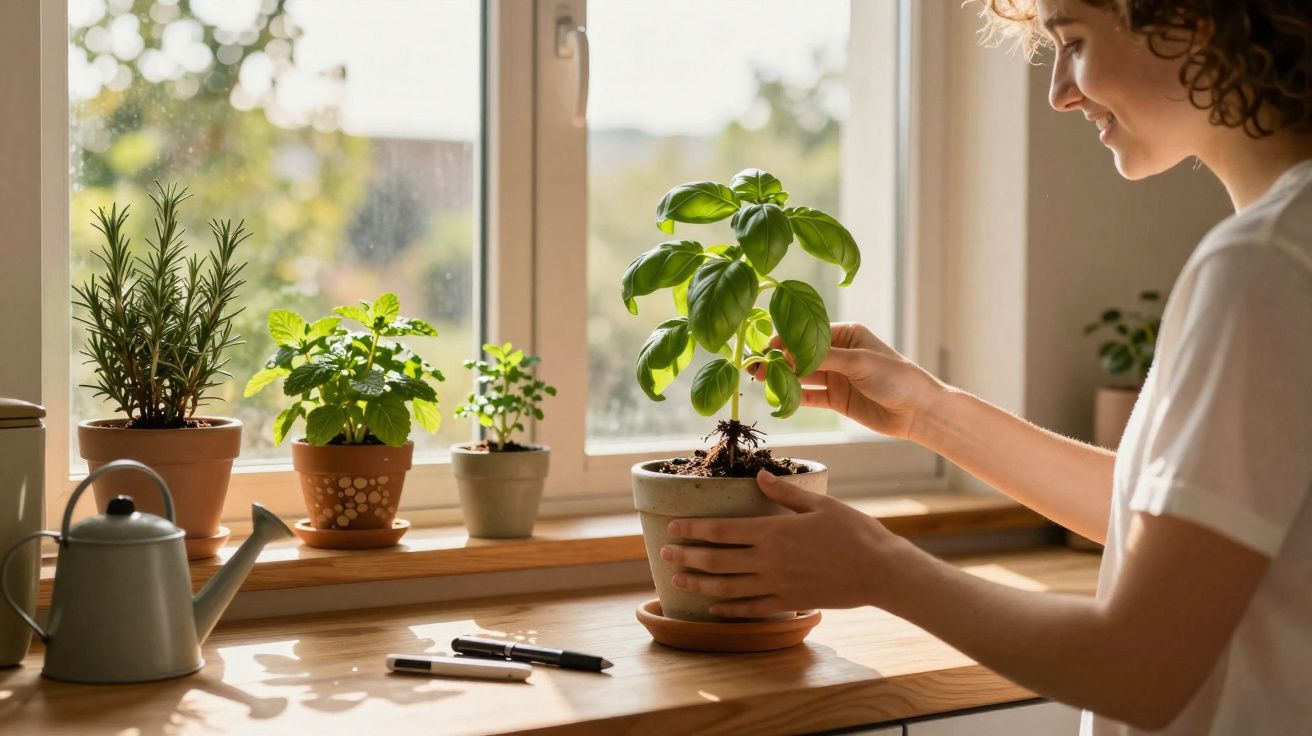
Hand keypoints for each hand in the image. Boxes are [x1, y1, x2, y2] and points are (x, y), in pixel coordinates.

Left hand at [662, 469, 909, 617]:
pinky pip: (751, 608)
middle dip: (686, 556)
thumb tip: (759, 475)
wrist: (880, 571)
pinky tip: (713, 608)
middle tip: (663, 553)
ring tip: (678, 579)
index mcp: (774, 531)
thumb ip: (785, 493)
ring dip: (699, 583)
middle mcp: (769, 561)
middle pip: (717, 560)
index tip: (672, 527)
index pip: (722, 530)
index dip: (694, 529)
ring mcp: (777, 585)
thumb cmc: (854, 532)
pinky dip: (729, 609)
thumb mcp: (820, 504)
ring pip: (727, 587)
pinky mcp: (789, 603)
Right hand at [751, 322, 945, 440]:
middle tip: (754, 367)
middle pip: (801, 355)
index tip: (765, 349)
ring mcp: (837, 377)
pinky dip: (794, 397)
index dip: (785, 341)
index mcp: (846, 334)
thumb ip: (823, 358)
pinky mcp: (837, 399)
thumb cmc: (896, 377)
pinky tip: (778, 397)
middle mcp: (839, 353)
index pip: (807, 333)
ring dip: (782, 378)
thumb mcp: (859, 362)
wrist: (918, 411)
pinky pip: (810, 396)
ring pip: (802, 376)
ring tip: (758, 381)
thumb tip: (788, 354)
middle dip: (778, 360)